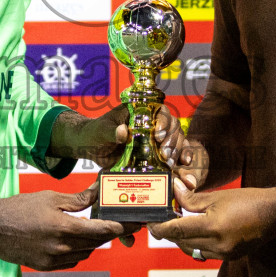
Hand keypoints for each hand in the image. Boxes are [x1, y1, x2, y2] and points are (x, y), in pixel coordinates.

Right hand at [0, 186, 127, 270]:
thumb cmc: (19, 208)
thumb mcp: (50, 198)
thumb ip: (77, 200)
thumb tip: (97, 193)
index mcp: (64, 228)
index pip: (102, 230)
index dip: (121, 227)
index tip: (134, 223)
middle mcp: (61, 248)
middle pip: (97, 243)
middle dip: (110, 233)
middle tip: (121, 224)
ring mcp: (54, 260)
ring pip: (86, 253)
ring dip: (94, 242)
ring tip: (96, 229)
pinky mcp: (46, 267)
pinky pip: (72, 260)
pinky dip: (79, 251)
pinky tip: (76, 241)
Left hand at [77, 103, 208, 190]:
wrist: (92, 148)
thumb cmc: (95, 132)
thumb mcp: (101, 130)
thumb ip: (111, 131)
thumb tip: (123, 131)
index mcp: (141, 112)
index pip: (160, 111)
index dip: (163, 121)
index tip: (159, 134)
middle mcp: (152, 123)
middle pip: (173, 126)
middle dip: (172, 139)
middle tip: (165, 153)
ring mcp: (155, 139)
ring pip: (176, 140)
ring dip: (177, 150)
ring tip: (170, 162)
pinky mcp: (156, 154)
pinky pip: (173, 154)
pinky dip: (181, 158)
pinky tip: (184, 165)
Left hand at [148, 183, 275, 261]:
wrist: (275, 214)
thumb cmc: (248, 201)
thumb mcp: (218, 197)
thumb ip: (193, 199)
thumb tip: (175, 192)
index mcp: (213, 227)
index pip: (178, 230)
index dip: (161, 228)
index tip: (150, 224)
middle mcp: (217, 245)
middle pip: (182, 242)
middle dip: (169, 233)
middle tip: (160, 222)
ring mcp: (224, 253)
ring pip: (192, 250)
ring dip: (181, 240)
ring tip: (177, 226)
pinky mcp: (230, 257)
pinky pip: (204, 253)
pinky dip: (195, 244)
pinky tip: (194, 232)